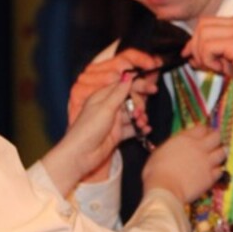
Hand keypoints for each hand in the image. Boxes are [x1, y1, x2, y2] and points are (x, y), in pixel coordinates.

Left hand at [42, 76, 135, 195]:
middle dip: (139, 105)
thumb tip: (128, 75)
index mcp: (103, 97)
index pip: (123, 86)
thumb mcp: (105, 108)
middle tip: (140, 112)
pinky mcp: (117, 135)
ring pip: (132, 115)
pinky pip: (132, 129)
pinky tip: (145, 130)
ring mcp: (113, 121)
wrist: (80, 156)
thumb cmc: (87, 129)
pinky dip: (139, 129)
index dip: (138, 86)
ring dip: (140, 118)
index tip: (152, 89)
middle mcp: (108, 107)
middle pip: (130, 101)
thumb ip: (119, 92)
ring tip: (142, 123)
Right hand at [143, 125, 225, 203]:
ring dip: (221, 152)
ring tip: (219, 154)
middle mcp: (199, 147)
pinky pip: (220, 170)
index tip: (204, 133)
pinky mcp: (210, 177)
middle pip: (216, 137)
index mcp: (185, 139)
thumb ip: (172, 146)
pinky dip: (219, 169)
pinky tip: (215, 171)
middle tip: (214, 141)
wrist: (165, 188)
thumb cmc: (156, 171)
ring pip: (222, 152)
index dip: (204, 130)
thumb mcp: (160, 151)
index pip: (202, 128)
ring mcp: (207, 162)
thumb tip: (175, 146)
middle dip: (216, 138)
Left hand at [185, 16, 232, 119]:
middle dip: (195, 45)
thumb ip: (217, 54)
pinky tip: (220, 70)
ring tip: (214, 68)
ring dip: (202, 53)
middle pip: (203, 24)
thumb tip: (192, 55)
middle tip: (199, 64)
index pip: (210, 23)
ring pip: (203, 33)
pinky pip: (209, 45)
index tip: (194, 57)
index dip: (197, 40)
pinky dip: (208, 58)